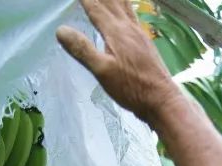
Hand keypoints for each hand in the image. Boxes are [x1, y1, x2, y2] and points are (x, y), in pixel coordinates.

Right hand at [56, 0, 182, 123]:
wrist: (161, 99)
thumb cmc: (131, 88)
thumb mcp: (102, 71)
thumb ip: (82, 50)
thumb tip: (60, 30)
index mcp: (115, 32)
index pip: (96, 8)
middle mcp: (128, 27)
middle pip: (111, 1)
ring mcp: (138, 33)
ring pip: (124, 5)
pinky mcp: (144, 41)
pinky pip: (132, 14)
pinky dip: (126, 5)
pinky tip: (126, 8)